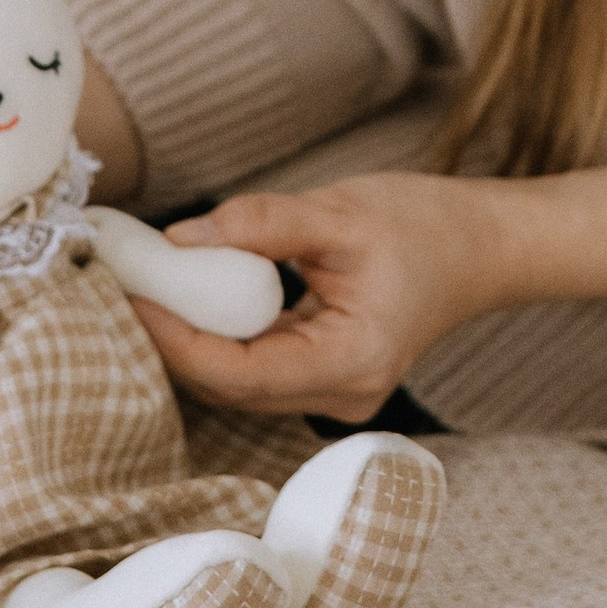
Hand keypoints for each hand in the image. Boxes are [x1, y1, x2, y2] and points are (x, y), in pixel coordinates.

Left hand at [127, 173, 508, 426]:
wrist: (482, 247)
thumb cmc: (425, 227)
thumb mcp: (341, 212)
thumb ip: (261, 224)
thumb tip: (178, 239)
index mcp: (351, 364)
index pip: (240, 373)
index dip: (176, 339)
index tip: (133, 294)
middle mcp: (341, 395)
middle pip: (230, 385)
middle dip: (172, 337)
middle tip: (124, 283)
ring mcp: (332, 393)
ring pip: (236, 380)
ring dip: (190, 335)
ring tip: (146, 284)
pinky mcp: (322, 377)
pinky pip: (254, 364)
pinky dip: (218, 332)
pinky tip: (189, 293)